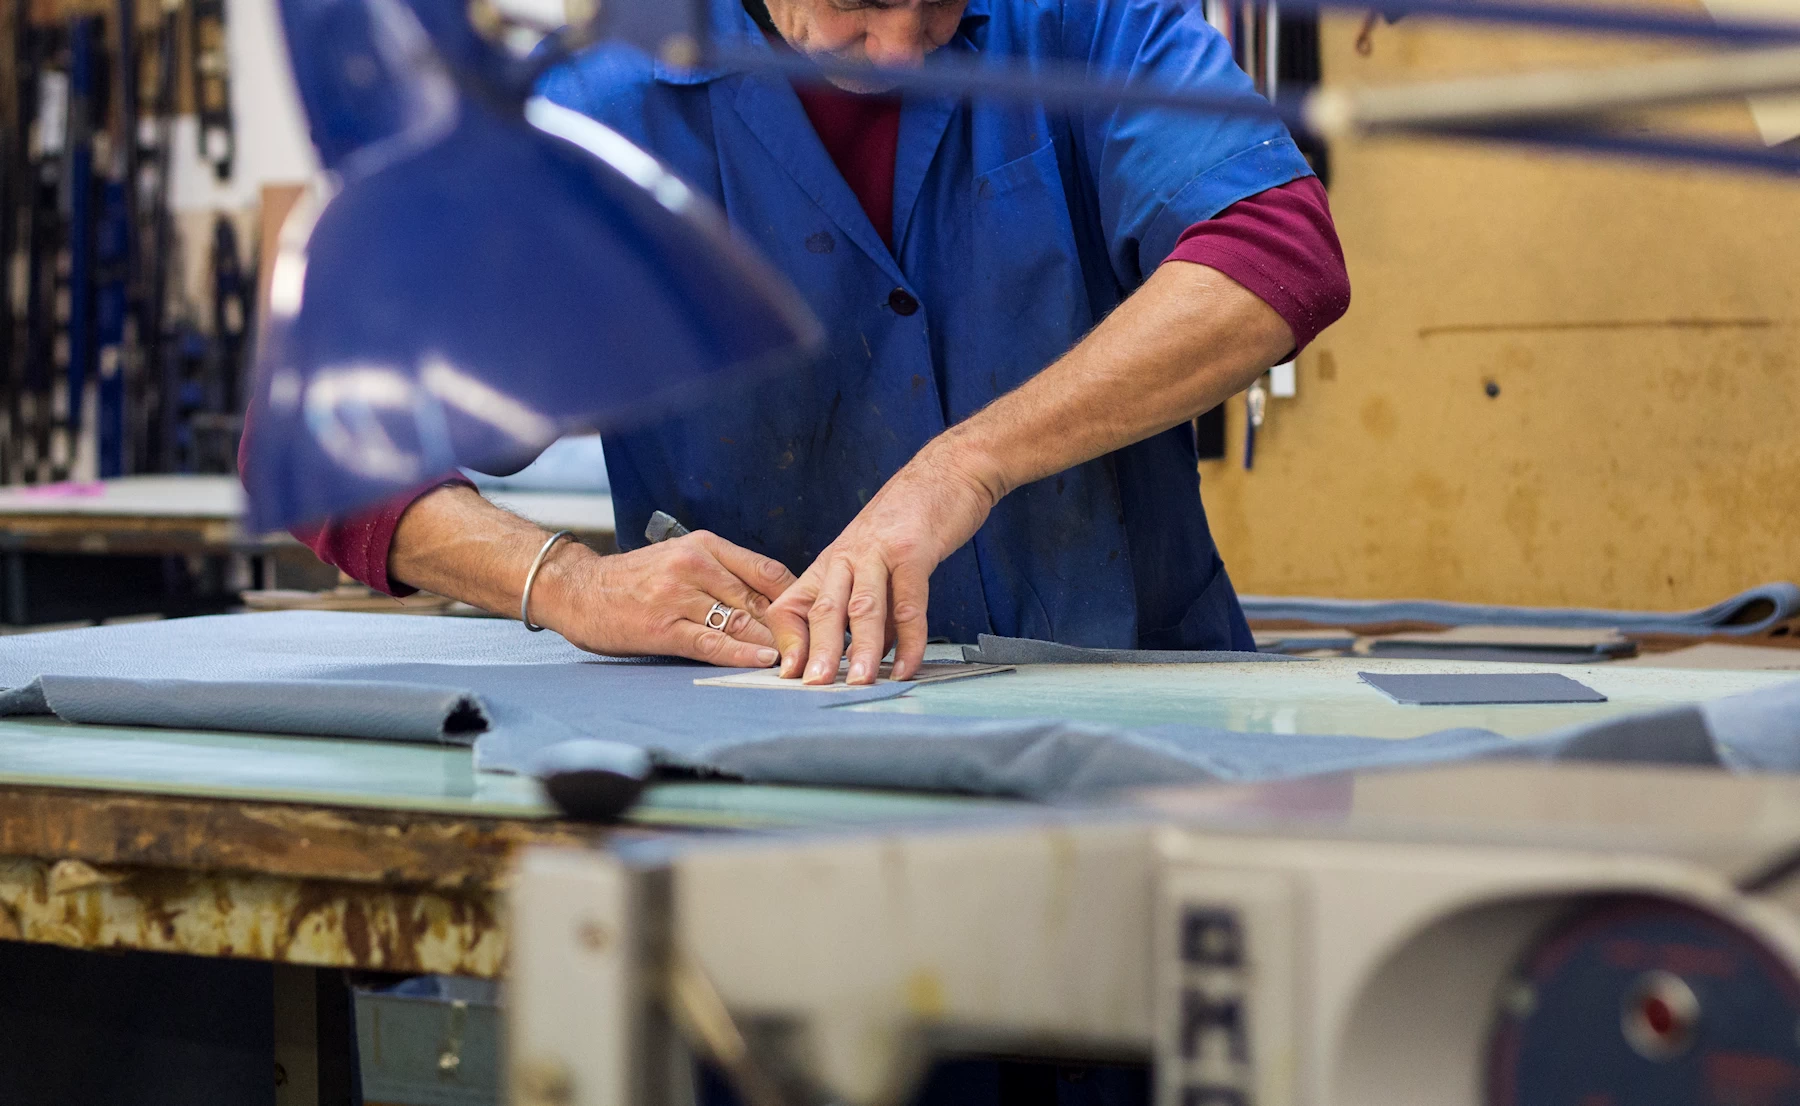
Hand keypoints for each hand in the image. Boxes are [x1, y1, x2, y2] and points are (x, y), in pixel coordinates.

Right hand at [536, 531, 796, 666]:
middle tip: (820, 649)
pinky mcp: (663, 626)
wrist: (578, 590)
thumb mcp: (683, 560)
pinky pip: (711, 642)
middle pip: (760, 598)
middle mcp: (695, 564)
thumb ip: (725, 575)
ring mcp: (678, 595)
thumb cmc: (636, 580)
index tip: (817, 620)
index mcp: (706, 545)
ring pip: (740, 621)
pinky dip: (741, 654)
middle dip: (792, 627)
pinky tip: (762, 662)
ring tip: (800, 661)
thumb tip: (775, 604)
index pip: (768, 571)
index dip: (797, 598)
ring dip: (773, 644)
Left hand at [768, 442, 1001, 684]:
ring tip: (858, 684)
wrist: (949, 471)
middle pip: (823, 610)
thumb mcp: (876, 560)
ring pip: (862, 608)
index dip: (789, 641)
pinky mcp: (914, 551)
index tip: (789, 676)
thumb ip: (872, 606)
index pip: (793, 604)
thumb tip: (872, 653)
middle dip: (816, 652)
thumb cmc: (911, 519)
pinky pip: (909, 602)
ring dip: (859, 649)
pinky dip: (910, 638)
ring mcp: (880, 553)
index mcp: (833, 563)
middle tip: (811, 689)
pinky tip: (907, 665)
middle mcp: (848, 557)